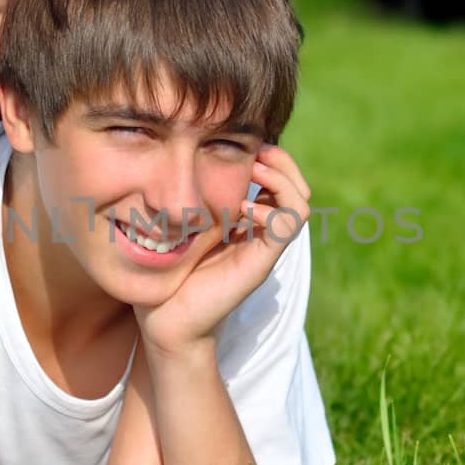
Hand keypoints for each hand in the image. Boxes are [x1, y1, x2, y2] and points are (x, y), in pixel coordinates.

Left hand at [136, 145, 310, 355]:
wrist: (166, 321)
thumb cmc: (164, 273)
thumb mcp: (176, 225)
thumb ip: (184, 199)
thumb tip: (171, 160)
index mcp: (245, 221)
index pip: (277, 180)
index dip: (269, 156)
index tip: (244, 143)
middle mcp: (260, 233)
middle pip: (297, 187)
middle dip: (281, 161)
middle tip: (256, 150)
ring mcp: (263, 248)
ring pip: (300, 203)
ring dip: (282, 178)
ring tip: (256, 169)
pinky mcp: (261, 262)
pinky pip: (286, 226)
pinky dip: (273, 208)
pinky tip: (244, 207)